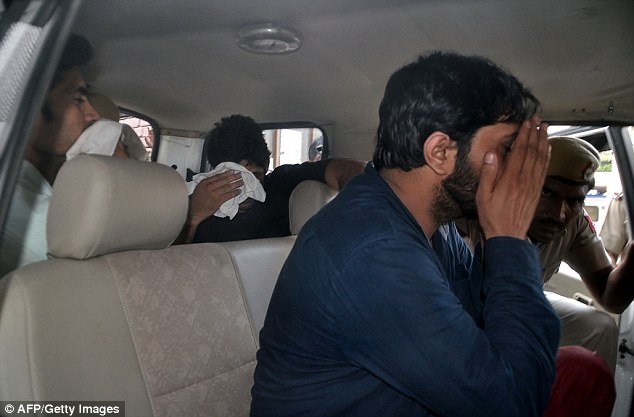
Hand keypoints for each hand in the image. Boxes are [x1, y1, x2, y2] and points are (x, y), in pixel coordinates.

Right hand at [188, 170, 243, 225]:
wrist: (193, 212)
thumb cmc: (197, 200)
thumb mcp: (199, 188)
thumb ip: (208, 183)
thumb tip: (219, 178)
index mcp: (204, 183)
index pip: (217, 176)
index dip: (226, 173)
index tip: (232, 171)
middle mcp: (208, 187)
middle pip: (223, 180)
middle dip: (233, 177)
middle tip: (240, 174)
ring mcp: (213, 194)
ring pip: (227, 187)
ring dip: (235, 184)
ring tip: (241, 182)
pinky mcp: (217, 202)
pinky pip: (228, 196)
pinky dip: (234, 193)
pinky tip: (239, 191)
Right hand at [476, 118, 550, 239]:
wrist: (508, 235)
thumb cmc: (491, 216)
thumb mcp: (482, 196)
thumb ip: (488, 174)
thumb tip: (491, 154)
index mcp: (510, 178)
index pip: (519, 151)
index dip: (524, 135)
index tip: (527, 122)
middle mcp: (524, 179)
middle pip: (532, 152)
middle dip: (535, 134)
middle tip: (538, 120)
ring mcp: (533, 185)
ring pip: (540, 159)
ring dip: (543, 142)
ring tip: (545, 129)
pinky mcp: (536, 191)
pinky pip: (543, 170)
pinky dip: (547, 157)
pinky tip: (548, 149)